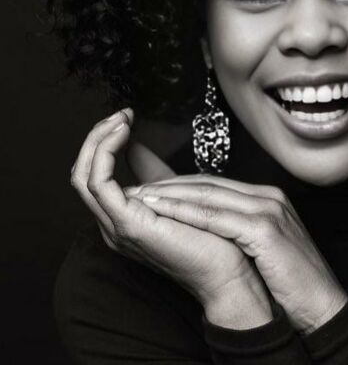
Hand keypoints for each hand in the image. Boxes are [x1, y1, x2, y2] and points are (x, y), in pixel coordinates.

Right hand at [69, 109, 272, 327]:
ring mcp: (116, 226)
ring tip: (121, 119)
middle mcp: (113, 223)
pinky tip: (123, 133)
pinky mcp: (127, 224)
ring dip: (99, 141)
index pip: (95, 176)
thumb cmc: (210, 235)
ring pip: (84, 176)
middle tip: (121, 114)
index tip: (126, 117)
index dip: (104, 143)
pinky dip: (105, 153)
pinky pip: (99, 183)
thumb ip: (153, 174)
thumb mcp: (176, 194)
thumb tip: (136, 146)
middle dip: (98, 137)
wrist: (228, 269)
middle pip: (83, 174)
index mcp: (123, 217)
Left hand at [127, 174, 347, 333]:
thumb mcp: (264, 246)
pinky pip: (216, 218)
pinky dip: (184, 213)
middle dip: (169, 184)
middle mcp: (267, 196)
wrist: (321, 303)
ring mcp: (267, 209)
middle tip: (135, 188)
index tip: (151, 189)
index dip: (179, 185)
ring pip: (208, 195)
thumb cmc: (290, 281)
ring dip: (169, 195)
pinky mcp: (264, 229)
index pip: (215, 184)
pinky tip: (161, 213)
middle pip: (208, 184)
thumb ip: (240, 228)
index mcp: (266, 198)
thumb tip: (207, 229)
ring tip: (138, 197)